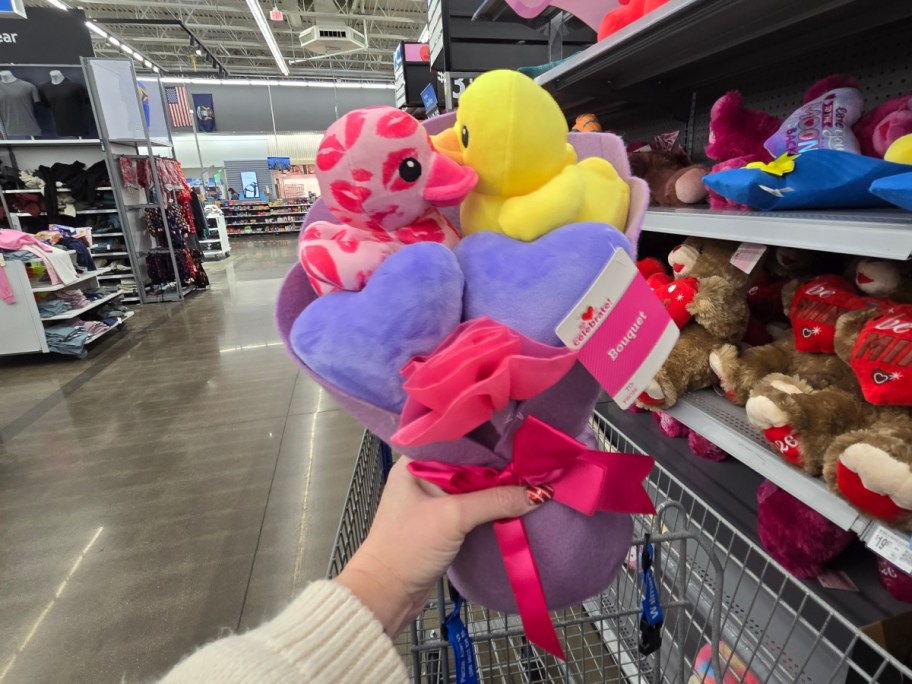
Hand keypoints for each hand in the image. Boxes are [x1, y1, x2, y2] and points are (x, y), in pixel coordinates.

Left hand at [336, 456, 538, 636]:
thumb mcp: (453, 518)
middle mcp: (423, 475)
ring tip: (529, 479)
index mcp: (415, 462)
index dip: (489, 440)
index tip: (520, 441)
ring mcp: (433, 499)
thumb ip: (495, 501)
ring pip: (473, 485)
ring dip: (497, 487)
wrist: (387, 594)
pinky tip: (512, 502)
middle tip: (533, 461)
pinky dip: (490, 505)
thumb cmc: (407, 548)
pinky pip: (472, 505)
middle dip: (499, 465)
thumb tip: (537, 493)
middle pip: (470, 463)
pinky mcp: (442, 521)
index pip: (459, 440)